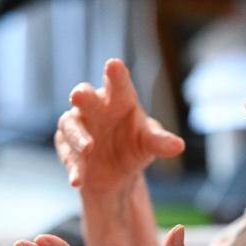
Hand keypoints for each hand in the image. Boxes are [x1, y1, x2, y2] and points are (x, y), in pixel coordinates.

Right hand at [56, 58, 184, 191]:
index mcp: (118, 99)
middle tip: (78, 95)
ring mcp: (78, 126)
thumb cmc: (134, 146)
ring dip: (78, 136)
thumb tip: (178, 146)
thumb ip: (160, 142)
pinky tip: (78, 179)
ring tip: (88, 148)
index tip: (113, 65)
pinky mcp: (67, 148)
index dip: (115, 74)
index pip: (117, 83)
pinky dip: (74, 167)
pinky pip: (67, 155)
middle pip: (84, 96)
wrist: (118, 175)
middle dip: (82, 96)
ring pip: (71, 124)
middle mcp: (95, 108)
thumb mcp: (149, 144)